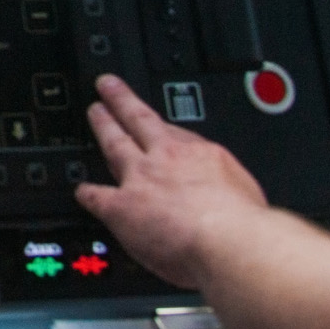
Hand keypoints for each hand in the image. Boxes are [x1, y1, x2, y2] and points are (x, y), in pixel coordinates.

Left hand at [73, 73, 270, 287]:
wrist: (228, 241)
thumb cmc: (244, 224)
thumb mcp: (247, 194)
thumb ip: (232, 193)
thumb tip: (238, 205)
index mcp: (202, 156)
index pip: (178, 134)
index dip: (163, 126)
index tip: (157, 121)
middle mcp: (167, 160)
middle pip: (139, 122)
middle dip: (122, 102)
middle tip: (108, 88)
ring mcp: (141, 179)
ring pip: (115, 144)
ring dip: (102, 126)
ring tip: (95, 112)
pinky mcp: (122, 206)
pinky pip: (97, 197)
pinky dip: (88, 194)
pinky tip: (82, 192)